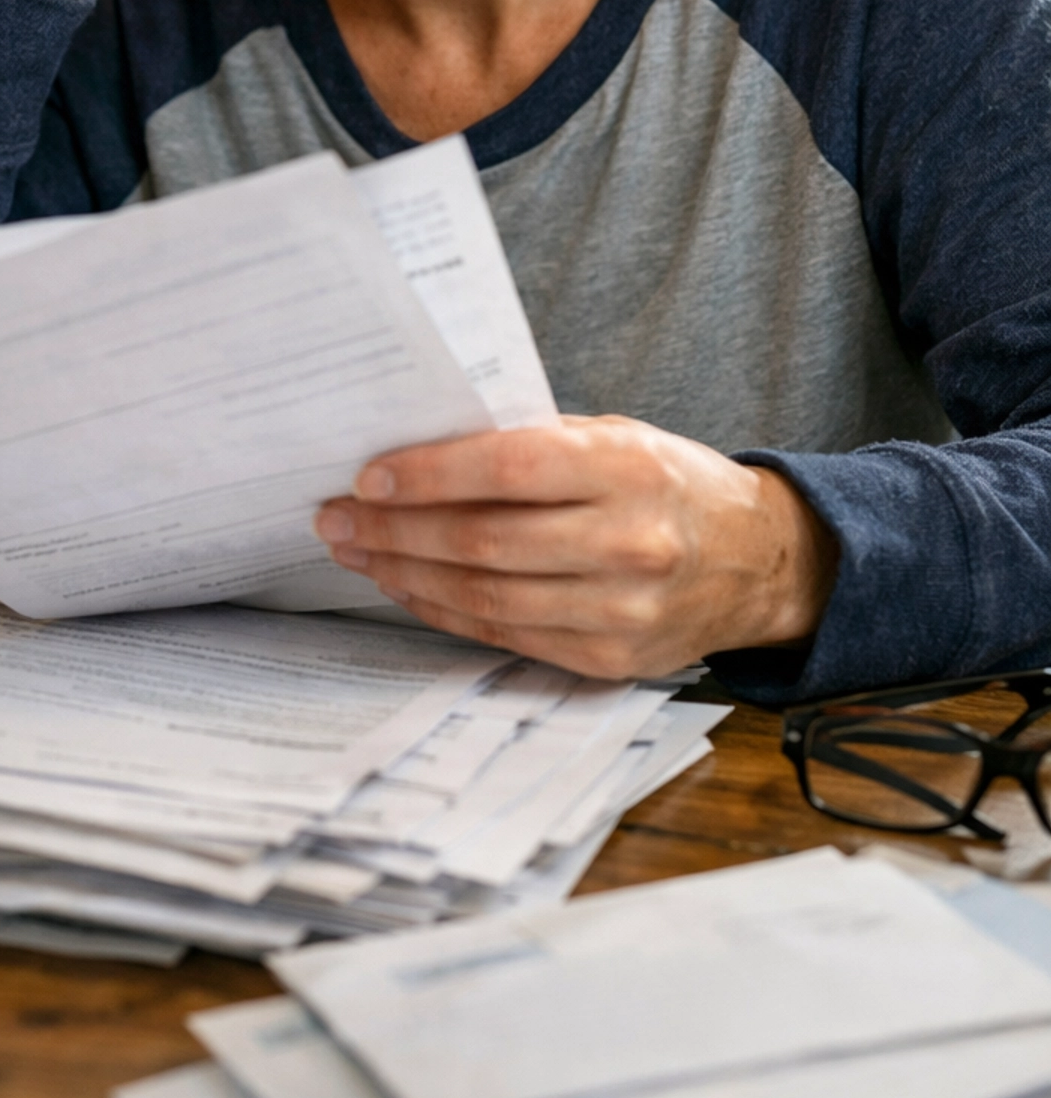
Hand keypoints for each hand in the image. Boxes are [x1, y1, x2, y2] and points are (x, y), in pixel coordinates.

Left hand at [313, 415, 836, 679]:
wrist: (760, 562)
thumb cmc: (671, 484)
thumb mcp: (618, 438)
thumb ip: (535, 443)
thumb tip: (424, 449)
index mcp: (630, 469)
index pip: (511, 469)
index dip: (431, 474)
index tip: (369, 474)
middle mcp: (628, 542)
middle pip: (485, 541)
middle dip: (396, 529)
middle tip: (337, 516)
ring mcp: (620, 611)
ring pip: (485, 596)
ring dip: (406, 574)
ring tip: (357, 551)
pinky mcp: (608, 660)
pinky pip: (504, 634)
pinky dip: (445, 611)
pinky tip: (408, 586)